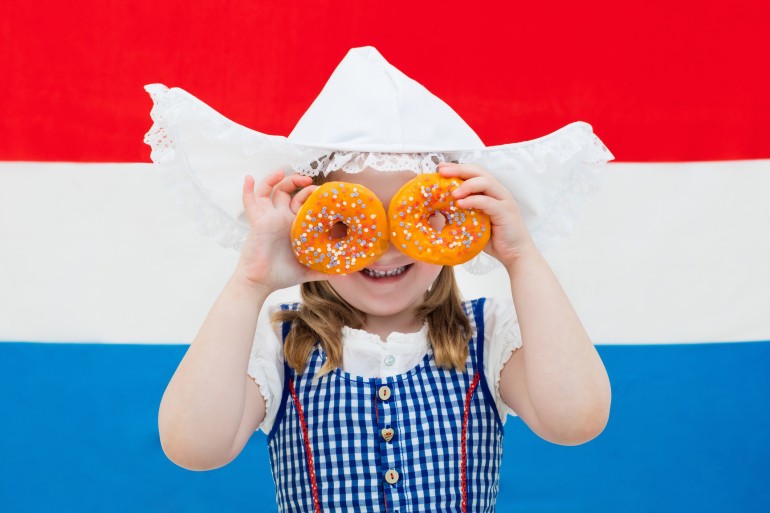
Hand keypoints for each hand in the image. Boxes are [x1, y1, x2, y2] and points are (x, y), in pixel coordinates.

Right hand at [234, 170, 327, 292]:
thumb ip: (325, 270)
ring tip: (284, 172)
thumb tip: (344, 273)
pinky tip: (249, 178)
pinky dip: (248, 189)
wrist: (261, 283)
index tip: (323, 194)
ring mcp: (268, 217)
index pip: (302, 202)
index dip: (311, 195)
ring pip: (269, 190)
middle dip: (297, 182)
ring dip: (276, 179)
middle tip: (310, 182)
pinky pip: (250, 201)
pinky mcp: (257, 221)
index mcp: (293, 225)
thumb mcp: (308, 270)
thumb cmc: (281, 275)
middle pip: (287, 191)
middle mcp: (280, 218)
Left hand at [437, 162, 536, 267]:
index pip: (474, 173)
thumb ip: (461, 214)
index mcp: (490, 192)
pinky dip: (473, 201)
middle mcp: (498, 192)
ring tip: (453, 193)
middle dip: (459, 170)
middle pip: (478, 172)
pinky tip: (461, 204)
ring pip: (485, 182)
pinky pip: (488, 201)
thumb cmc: (495, 239)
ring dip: (467, 185)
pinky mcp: (506, 212)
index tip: (440, 169)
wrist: (515, 253)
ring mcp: (503, 200)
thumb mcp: (474, 223)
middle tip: (442, 172)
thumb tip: (438, 212)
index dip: (457, 168)